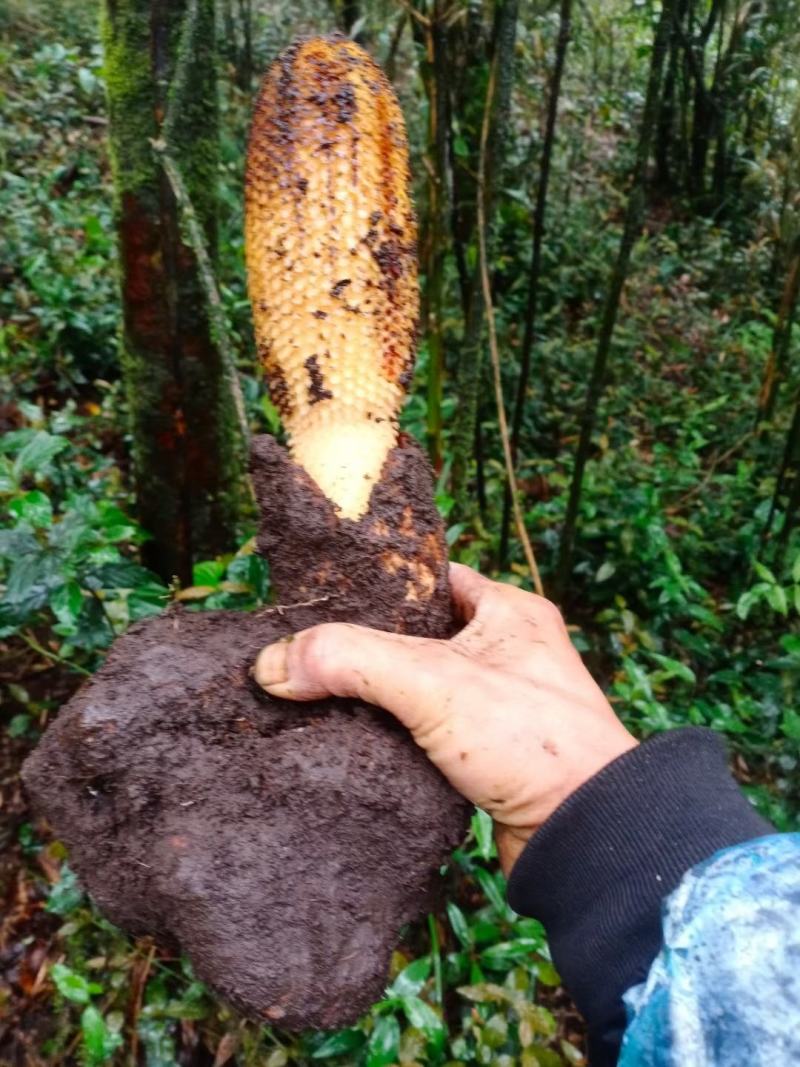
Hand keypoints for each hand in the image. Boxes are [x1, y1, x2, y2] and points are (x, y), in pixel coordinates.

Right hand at [253, 563, 636, 873]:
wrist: (585, 837)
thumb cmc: (529, 740)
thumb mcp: (431, 682)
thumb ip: (349, 661)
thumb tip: (272, 663)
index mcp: (508, 611)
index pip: (428, 580)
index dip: (377, 587)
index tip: (322, 601)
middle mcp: (509, 651)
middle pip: (418, 636)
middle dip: (367, 649)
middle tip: (310, 657)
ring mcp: (501, 705)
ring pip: (420, 688)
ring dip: (378, 698)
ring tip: (318, 700)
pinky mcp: (489, 754)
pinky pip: (428, 733)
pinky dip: (395, 738)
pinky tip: (353, 745)